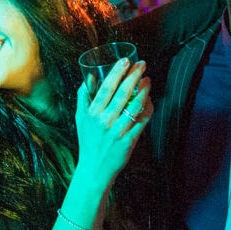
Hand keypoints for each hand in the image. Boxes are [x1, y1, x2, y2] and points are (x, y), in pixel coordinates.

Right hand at [74, 57, 151, 187]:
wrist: (95, 168)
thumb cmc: (87, 140)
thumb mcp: (80, 118)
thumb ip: (83, 97)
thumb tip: (89, 76)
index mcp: (92, 113)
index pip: (106, 88)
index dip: (117, 72)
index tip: (125, 60)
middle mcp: (104, 121)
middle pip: (122, 93)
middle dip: (134, 76)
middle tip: (142, 64)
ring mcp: (117, 131)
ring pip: (135, 106)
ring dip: (144, 91)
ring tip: (148, 80)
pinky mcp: (129, 141)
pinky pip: (142, 121)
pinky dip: (148, 109)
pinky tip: (150, 101)